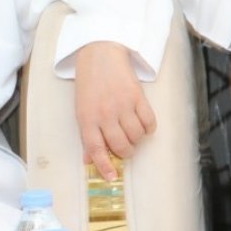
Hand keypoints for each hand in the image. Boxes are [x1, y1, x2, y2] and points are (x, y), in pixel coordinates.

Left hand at [72, 41, 155, 182]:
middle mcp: (105, 114)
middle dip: (125, 152)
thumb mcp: (81, 110)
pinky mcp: (137, 97)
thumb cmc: (89, 83)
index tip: (112, 177)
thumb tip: (88, 160)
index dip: (104, 166)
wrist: (100, 54)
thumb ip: (86, 135)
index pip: (96, 149)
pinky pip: (149, 122)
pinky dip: (148, 128)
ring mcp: (122, 105)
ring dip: (137, 139)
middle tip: (125, 147)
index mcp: (88, 118)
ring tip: (132, 132)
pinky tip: (143, 124)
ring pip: (136, 136)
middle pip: (121, 146)